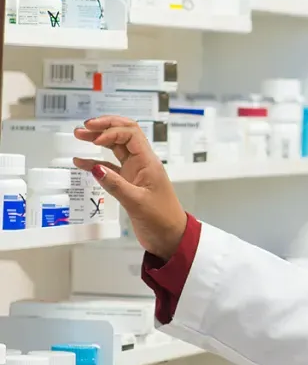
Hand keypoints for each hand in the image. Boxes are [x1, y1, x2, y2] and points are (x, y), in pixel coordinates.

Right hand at [73, 116, 186, 260]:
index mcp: (149, 163)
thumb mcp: (137, 202)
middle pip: (123, 134)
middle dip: (104, 127)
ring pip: (116, 148)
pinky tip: (81, 162)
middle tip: (84, 127)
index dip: (111, 132)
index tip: (96, 141)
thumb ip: (115, 184)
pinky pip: (110, 167)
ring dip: (99, 139)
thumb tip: (95, 168)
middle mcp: (143, 163)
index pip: (131, 134)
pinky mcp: (129, 183)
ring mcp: (136, 172)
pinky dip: (95, 162)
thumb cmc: (162, 220)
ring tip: (80, 135)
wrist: (170, 237)